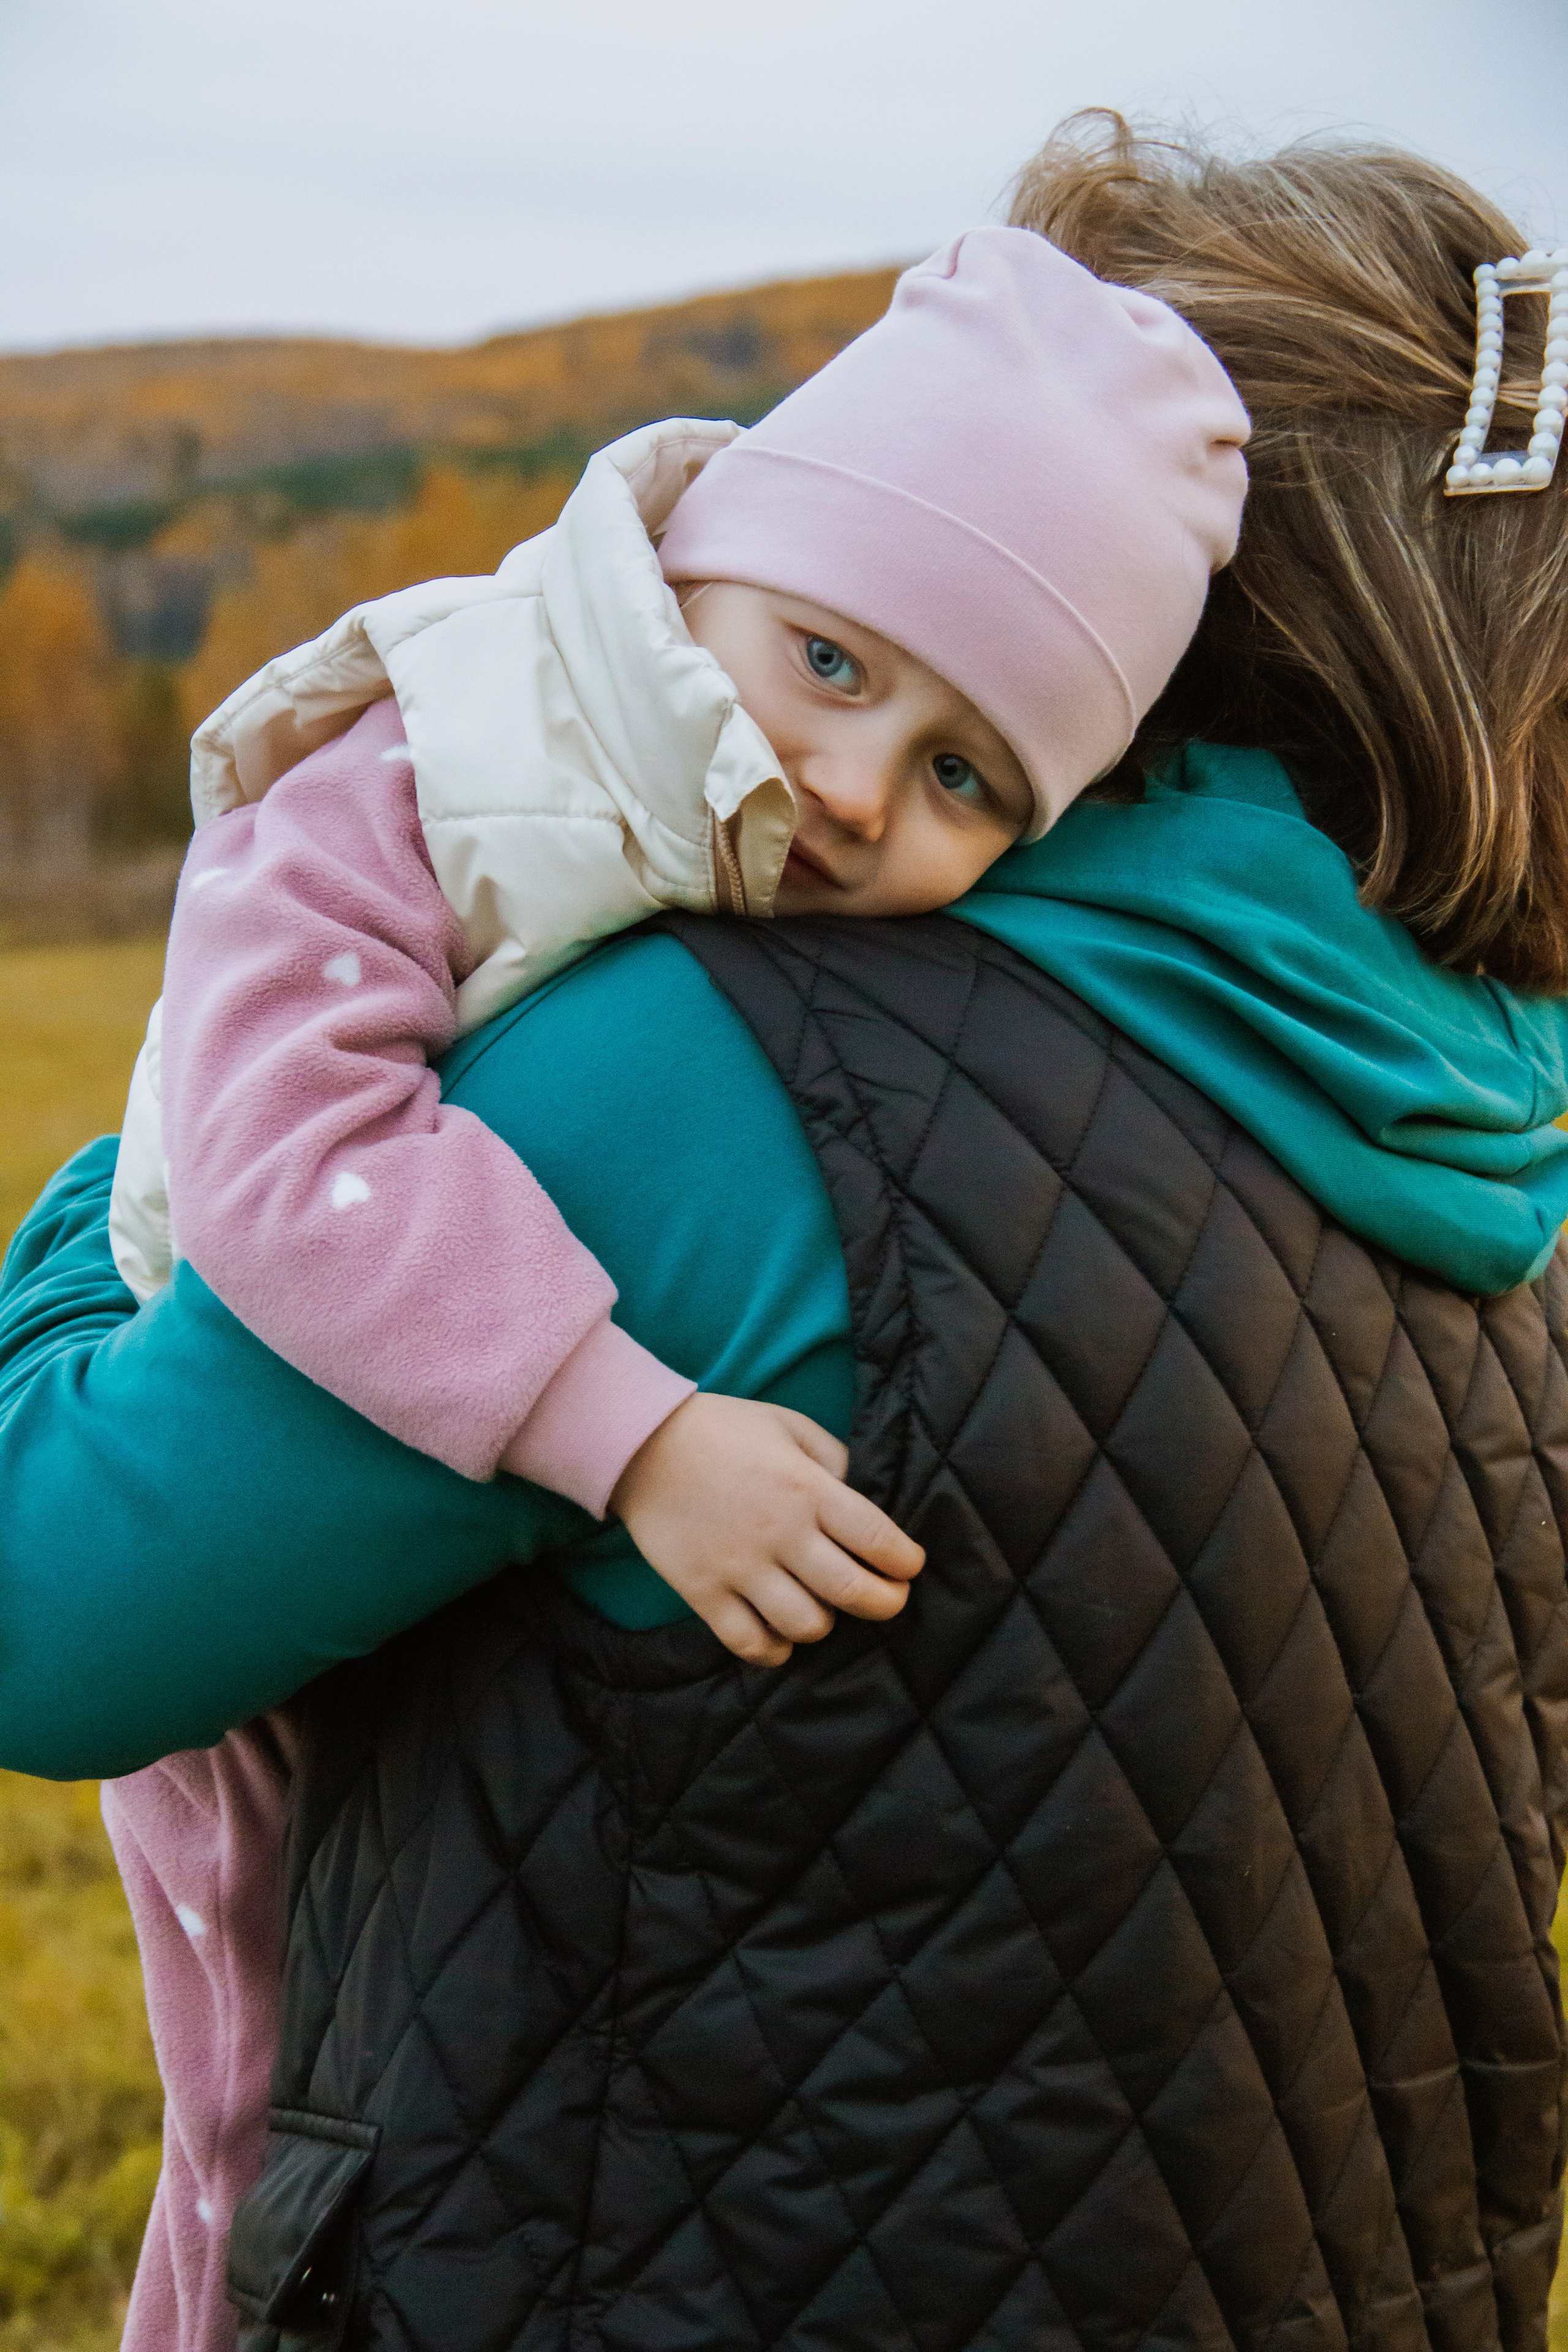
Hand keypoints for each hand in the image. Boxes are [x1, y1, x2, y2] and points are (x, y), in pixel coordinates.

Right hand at [609, 1393, 923, 1667]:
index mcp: (806, 1488)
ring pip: (806, 1625)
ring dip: (824, 1623)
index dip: (904, 1562)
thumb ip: (831, 1459)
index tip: (909, 1567)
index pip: (877, 1538)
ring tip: (821, 1607)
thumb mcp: (788, 1425)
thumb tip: (853, 1496)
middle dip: (885, 1603)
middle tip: (888, 1599)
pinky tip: (780, 1636)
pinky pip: (750, 1642)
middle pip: (852, 1591)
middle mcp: (780, 1532)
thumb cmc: (723, 1430)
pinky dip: (774, 1650)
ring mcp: (740, 1566)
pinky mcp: (703, 1591)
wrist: (641, 1444)